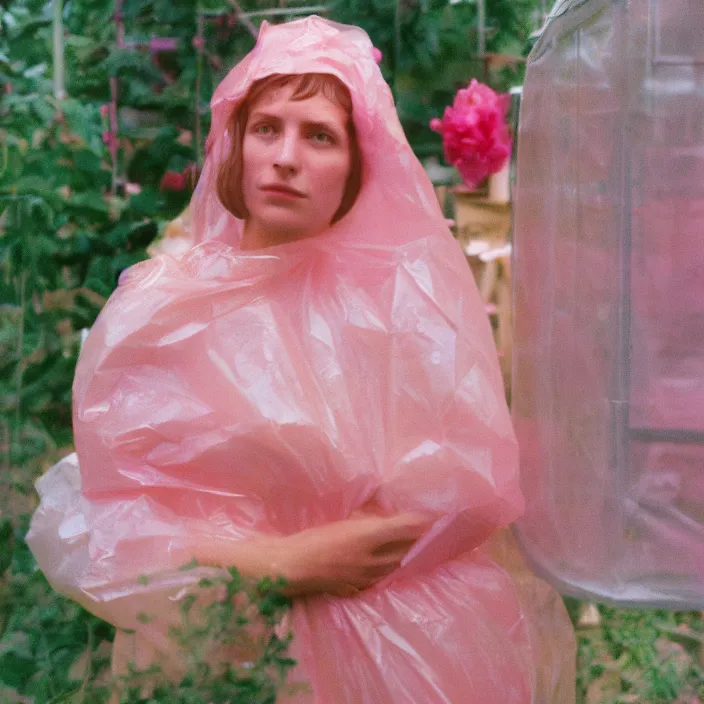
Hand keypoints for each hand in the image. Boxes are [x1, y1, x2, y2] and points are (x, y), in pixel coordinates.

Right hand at [280, 513, 429, 597]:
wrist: (291, 567)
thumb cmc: (312, 538)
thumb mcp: (340, 520)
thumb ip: (364, 515)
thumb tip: (381, 507)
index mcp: (366, 535)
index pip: (403, 526)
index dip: (419, 521)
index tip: (430, 516)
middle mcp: (372, 558)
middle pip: (406, 549)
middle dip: (418, 541)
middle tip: (428, 533)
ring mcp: (366, 576)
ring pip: (397, 566)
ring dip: (407, 557)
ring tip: (415, 549)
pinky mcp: (358, 589)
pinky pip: (381, 579)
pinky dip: (390, 571)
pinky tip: (391, 567)